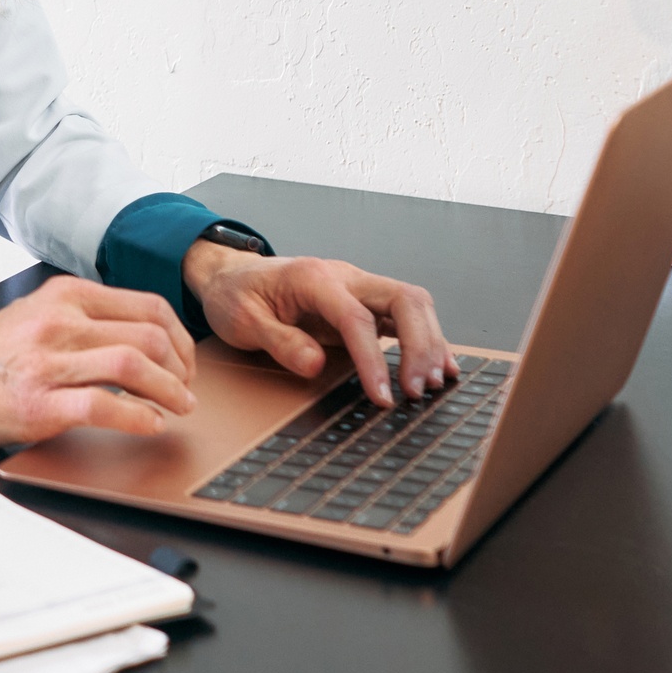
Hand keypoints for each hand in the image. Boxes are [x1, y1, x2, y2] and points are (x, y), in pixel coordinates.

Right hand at [0, 279, 197, 445]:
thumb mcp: (38, 314)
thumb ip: (84, 319)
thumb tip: (144, 341)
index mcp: (65, 296)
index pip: (148, 306)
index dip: (180, 337)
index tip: (185, 360)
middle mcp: (60, 322)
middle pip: (149, 334)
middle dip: (182, 366)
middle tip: (187, 389)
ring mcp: (49, 362)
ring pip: (133, 364)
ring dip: (170, 390)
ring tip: (179, 407)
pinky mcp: (39, 402)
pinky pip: (105, 405)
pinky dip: (139, 417)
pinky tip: (151, 425)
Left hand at [183, 245, 457, 407]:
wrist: (231, 275)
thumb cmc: (236, 296)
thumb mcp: (243, 321)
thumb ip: (279, 342)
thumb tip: (316, 365)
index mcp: (313, 278)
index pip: (357, 318)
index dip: (374, 359)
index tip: (383, 396)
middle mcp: (344, 277)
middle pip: (403, 299)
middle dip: (419, 345)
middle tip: (417, 391)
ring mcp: (359, 287)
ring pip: (413, 304)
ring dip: (429, 343)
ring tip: (432, 385)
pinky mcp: (365, 302)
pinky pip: (406, 315)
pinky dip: (427, 339)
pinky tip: (440, 366)